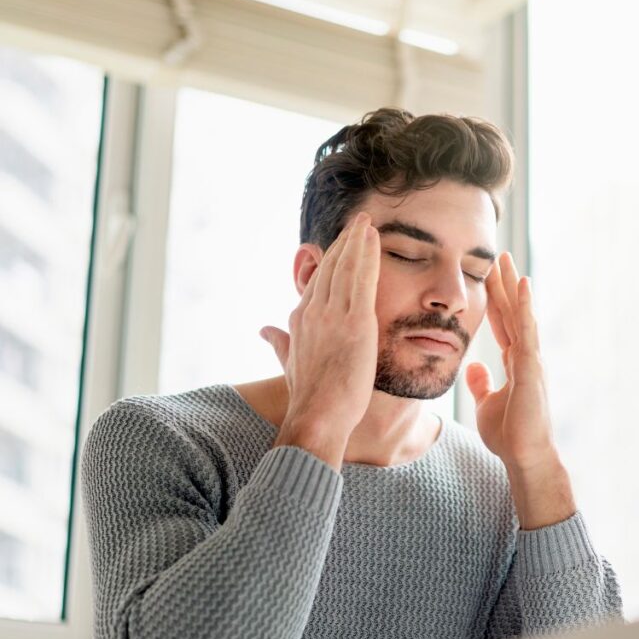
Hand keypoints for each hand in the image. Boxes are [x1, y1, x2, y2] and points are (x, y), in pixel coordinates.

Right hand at [260, 212, 379, 445]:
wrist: (317, 415)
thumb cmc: (308, 397)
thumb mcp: (289, 364)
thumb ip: (279, 342)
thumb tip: (264, 330)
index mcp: (300, 319)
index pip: (318, 281)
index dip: (331, 260)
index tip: (342, 244)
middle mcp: (314, 311)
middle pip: (331, 267)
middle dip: (345, 243)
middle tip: (358, 223)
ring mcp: (334, 314)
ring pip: (346, 267)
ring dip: (357, 242)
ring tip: (367, 223)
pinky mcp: (355, 321)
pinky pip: (363, 279)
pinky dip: (368, 256)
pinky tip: (374, 238)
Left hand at [465, 253, 574, 528]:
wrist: (524, 457)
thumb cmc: (510, 435)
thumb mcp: (487, 405)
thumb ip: (482, 384)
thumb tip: (473, 366)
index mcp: (515, 362)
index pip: (503, 322)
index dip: (496, 298)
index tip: (490, 274)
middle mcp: (526, 356)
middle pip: (513, 312)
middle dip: (504, 283)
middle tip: (499, 254)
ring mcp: (531, 360)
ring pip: (522, 315)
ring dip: (513, 287)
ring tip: (507, 260)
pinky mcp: (532, 368)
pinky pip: (527, 331)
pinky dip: (525, 307)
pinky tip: (522, 285)